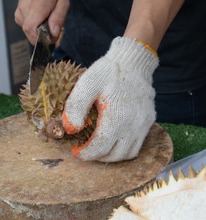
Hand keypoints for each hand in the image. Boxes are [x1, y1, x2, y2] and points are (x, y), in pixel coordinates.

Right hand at [15, 0, 68, 44]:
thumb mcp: (63, 3)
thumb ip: (59, 18)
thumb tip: (53, 33)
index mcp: (37, 5)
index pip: (30, 28)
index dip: (39, 38)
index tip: (49, 37)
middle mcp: (25, 8)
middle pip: (30, 33)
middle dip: (42, 36)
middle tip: (51, 28)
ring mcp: (19, 12)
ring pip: (29, 32)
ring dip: (39, 31)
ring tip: (46, 20)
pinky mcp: (18, 16)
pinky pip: (27, 29)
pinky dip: (35, 28)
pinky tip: (39, 19)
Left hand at [62, 37, 158, 161]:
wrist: (132, 62)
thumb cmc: (107, 73)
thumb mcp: (86, 84)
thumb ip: (75, 107)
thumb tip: (71, 129)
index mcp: (116, 116)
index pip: (100, 147)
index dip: (86, 154)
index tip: (76, 152)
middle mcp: (133, 124)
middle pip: (114, 155)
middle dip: (97, 157)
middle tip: (86, 150)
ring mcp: (143, 123)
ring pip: (128, 153)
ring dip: (111, 156)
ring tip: (100, 148)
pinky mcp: (148, 120)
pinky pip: (138, 144)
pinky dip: (124, 148)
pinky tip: (114, 140)